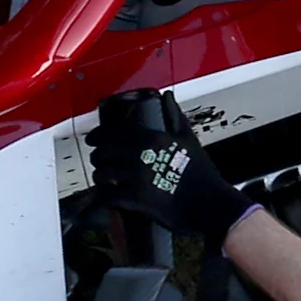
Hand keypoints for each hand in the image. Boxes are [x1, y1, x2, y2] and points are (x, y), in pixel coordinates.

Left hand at [89, 92, 256, 240]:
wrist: (209, 204)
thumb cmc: (201, 172)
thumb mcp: (188, 139)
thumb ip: (174, 116)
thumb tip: (166, 96)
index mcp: (151, 138)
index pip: (113, 132)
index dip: (98, 135)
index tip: (92, 139)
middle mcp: (139, 155)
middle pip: (104, 152)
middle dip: (97, 156)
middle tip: (98, 160)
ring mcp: (134, 177)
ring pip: (102, 174)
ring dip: (99, 177)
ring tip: (102, 179)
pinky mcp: (133, 199)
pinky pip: (106, 197)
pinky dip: (102, 198)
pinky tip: (104, 198)